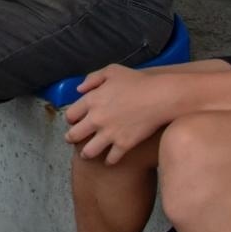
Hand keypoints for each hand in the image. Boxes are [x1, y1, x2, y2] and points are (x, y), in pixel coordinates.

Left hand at [63, 66, 177, 163]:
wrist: (160, 96)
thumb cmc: (137, 81)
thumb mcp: (112, 71)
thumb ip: (92, 78)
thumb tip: (79, 90)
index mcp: (91, 100)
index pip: (70, 115)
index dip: (70, 119)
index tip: (74, 121)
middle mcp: (96, 119)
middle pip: (73, 135)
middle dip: (71, 138)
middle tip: (72, 140)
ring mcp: (110, 134)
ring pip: (88, 152)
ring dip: (86, 153)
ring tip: (87, 154)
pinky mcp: (124, 145)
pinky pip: (111, 159)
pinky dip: (109, 160)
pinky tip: (109, 159)